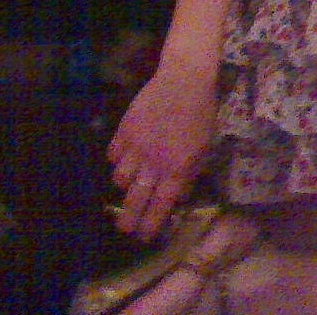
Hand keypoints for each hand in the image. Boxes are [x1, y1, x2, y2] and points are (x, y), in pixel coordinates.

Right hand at [107, 65, 216, 239]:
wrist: (185, 79)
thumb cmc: (200, 112)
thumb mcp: (204, 146)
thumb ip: (190, 173)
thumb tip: (178, 195)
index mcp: (177, 168)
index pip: (161, 206)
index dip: (150, 224)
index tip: (143, 236)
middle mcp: (154, 162)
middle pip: (135, 199)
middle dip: (128, 218)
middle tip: (123, 228)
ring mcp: (137, 146)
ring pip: (120, 178)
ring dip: (123, 185)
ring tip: (127, 184)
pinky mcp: (124, 129)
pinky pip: (112, 154)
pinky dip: (116, 159)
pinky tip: (122, 157)